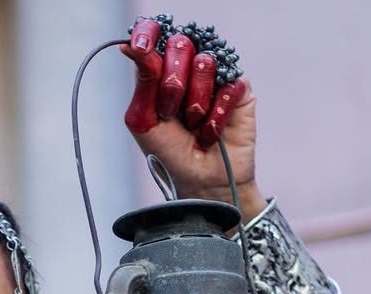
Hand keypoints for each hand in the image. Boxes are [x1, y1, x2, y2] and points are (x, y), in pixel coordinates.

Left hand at [121, 17, 262, 216]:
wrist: (200, 181)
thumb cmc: (170, 153)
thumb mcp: (144, 120)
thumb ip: (142, 81)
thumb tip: (131, 45)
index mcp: (161, 70)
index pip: (155, 35)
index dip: (148, 33)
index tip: (140, 46)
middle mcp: (188, 66)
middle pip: (180, 44)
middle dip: (172, 86)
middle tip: (172, 113)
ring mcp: (216, 74)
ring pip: (205, 62)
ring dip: (195, 105)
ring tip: (194, 125)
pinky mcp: (239, 88)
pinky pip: (228, 85)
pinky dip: (215, 116)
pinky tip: (211, 132)